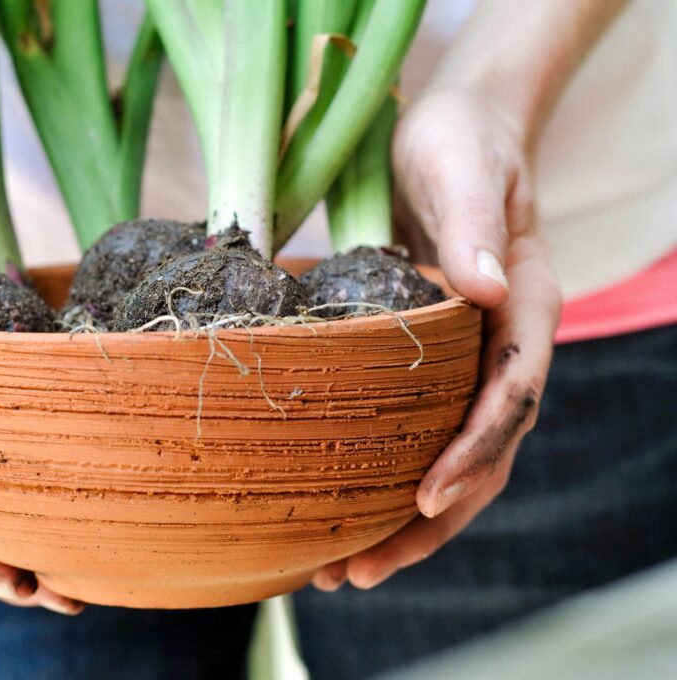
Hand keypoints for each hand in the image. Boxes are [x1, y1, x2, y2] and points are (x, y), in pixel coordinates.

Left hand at [313, 87, 561, 591]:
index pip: (511, 393)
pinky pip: (417, 433)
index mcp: (526, 305)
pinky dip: (384, 477)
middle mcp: (504, 344)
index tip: (427, 497)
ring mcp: (469, 360)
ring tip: (342, 570)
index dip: (474, 451)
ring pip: (452, 459)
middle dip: (431, 520)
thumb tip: (491, 287)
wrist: (448, 134)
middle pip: (484, 453)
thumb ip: (475, 223)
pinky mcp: (431, 363)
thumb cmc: (457, 141)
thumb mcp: (461, 166)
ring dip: (404, 522)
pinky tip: (337, 510)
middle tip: (363, 569)